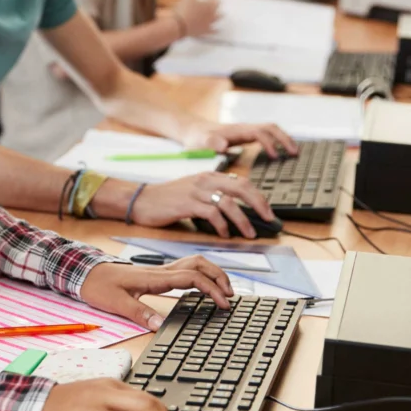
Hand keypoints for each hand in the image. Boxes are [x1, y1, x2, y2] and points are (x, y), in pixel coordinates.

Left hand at [80, 258, 233, 325]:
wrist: (83, 271)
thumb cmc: (98, 285)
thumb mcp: (116, 302)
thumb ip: (139, 313)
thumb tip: (159, 326)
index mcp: (154, 277)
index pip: (191, 277)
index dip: (211, 288)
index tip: (223, 303)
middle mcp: (160, 271)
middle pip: (198, 264)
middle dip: (218, 276)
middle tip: (231, 295)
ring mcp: (159, 271)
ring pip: (193, 263)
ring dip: (211, 272)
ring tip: (224, 289)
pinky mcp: (156, 275)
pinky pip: (184, 269)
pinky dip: (200, 274)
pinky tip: (203, 286)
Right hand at [125, 172, 276, 237]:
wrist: (142, 200)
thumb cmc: (168, 199)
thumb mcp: (194, 191)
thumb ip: (213, 195)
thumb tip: (237, 209)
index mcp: (209, 176)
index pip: (242, 182)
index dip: (258, 196)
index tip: (267, 211)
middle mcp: (205, 180)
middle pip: (241, 188)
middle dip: (259, 204)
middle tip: (268, 219)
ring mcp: (196, 191)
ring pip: (228, 202)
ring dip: (242, 220)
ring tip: (249, 233)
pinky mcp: (187, 204)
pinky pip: (211, 213)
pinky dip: (222, 225)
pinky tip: (225, 234)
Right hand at [172, 0, 219, 37]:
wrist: (178, 26)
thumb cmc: (183, 8)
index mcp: (210, 4)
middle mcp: (212, 14)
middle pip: (217, 7)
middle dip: (217, 2)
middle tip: (217, 0)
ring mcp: (209, 23)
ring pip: (218, 19)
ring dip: (219, 15)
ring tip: (222, 15)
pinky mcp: (204, 31)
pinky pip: (213, 31)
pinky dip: (216, 30)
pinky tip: (217, 30)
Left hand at [182, 121, 297, 157]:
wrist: (192, 131)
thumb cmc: (196, 139)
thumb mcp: (201, 142)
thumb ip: (211, 143)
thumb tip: (222, 146)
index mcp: (236, 131)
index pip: (259, 133)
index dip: (269, 143)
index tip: (275, 157)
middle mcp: (244, 128)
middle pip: (270, 127)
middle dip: (284, 138)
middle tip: (295, 153)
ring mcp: (246, 131)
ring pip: (270, 130)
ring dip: (283, 139)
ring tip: (294, 153)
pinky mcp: (245, 136)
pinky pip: (265, 135)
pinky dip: (276, 141)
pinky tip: (281, 152)